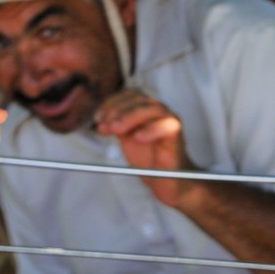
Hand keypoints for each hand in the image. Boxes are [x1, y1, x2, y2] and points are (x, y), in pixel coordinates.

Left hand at [94, 88, 197, 207]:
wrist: (164, 178)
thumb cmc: (147, 157)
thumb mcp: (125, 138)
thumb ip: (115, 126)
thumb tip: (100, 121)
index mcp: (143, 107)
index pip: (127, 95)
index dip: (111, 103)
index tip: (98, 118)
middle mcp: (156, 109)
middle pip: (137, 99)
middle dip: (116, 111)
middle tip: (104, 126)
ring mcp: (167, 118)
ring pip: (149, 109)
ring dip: (130, 117)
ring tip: (116, 130)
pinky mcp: (176, 132)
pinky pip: (165, 125)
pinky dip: (150, 130)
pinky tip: (138, 138)